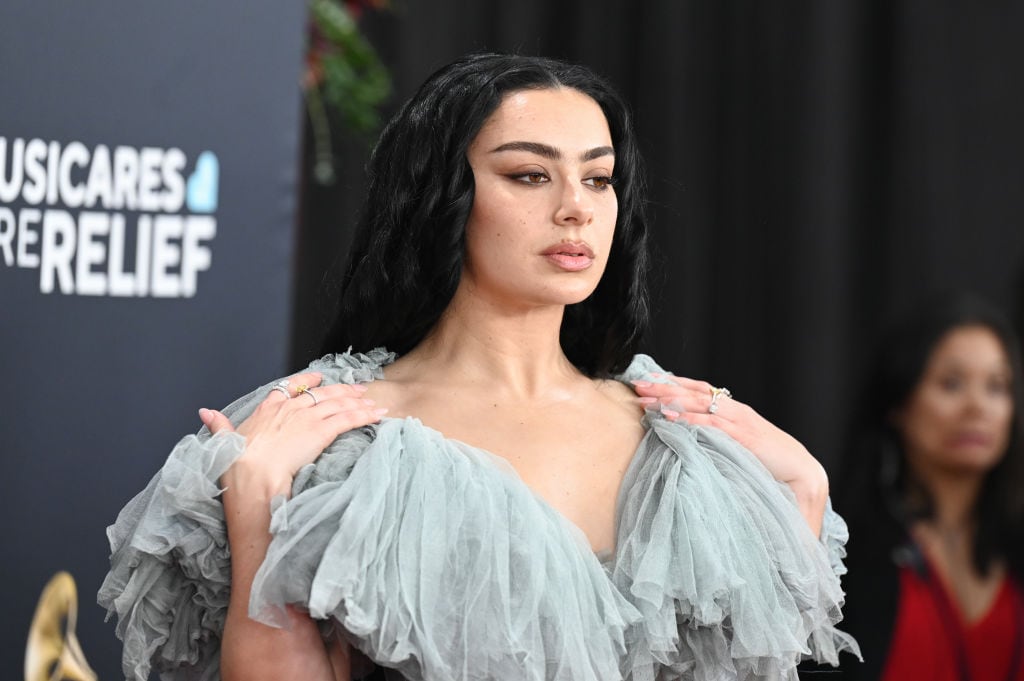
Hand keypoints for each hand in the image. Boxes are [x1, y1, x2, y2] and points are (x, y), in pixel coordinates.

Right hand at [200, 371, 386, 484]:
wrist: (253, 477)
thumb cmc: (238, 465)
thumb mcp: (225, 440)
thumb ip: (218, 423)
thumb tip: (204, 411)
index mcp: (268, 409)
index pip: (290, 388)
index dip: (307, 382)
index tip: (319, 378)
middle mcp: (290, 409)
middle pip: (322, 393)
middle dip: (343, 390)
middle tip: (359, 388)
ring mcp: (307, 418)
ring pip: (338, 404)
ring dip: (358, 402)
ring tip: (373, 401)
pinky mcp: (322, 431)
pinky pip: (348, 418)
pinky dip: (365, 415)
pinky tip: (378, 414)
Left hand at [631, 373, 827, 533]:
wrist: (803, 474)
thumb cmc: (772, 463)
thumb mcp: (740, 446)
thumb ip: (719, 439)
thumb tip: (692, 441)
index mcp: (734, 411)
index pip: (699, 390)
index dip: (674, 384)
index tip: (649, 382)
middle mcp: (735, 410)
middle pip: (694, 392)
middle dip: (664, 388)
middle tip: (638, 385)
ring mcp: (739, 421)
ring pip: (698, 404)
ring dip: (669, 400)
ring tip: (646, 399)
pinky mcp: (743, 437)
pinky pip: (710, 425)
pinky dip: (687, 419)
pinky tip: (668, 417)